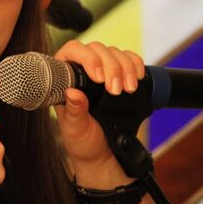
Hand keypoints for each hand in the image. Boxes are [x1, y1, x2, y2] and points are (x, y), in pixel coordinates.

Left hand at [54, 40, 144, 187]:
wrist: (104, 154)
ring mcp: (102, 69)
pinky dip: (136, 64)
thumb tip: (72, 93)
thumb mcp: (75, 129)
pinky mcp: (120, 74)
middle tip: (116, 91)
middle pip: (97, 49)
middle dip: (111, 67)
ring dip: (125, 68)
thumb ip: (73, 111)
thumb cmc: (82, 140)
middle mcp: (82, 68)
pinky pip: (130, 58)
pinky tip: (137, 78)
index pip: (72, 51)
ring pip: (114, 52)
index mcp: (65, 76)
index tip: (99, 78)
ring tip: (128, 90)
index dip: (86, 57)